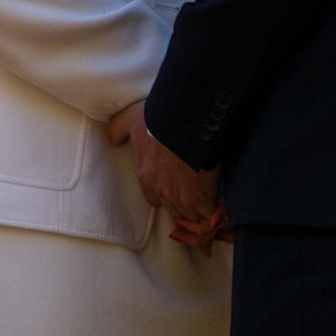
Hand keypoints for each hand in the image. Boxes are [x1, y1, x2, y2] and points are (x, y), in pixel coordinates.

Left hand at [109, 100, 226, 242]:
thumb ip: (118, 129)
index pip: (154, 198)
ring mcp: (182, 199)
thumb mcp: (130, 119)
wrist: (184, 123)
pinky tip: (222, 213)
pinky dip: (216, 216)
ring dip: (200, 214)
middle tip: (197, 201)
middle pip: (174, 210)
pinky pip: (209, 217)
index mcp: (146, 177)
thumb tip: (112, 139)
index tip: (176, 190)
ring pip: (191, 216)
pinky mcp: (203, 199)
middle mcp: (162, 192)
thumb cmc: (158, 120)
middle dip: (184, 208)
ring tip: (212, 211)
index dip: (165, 195)